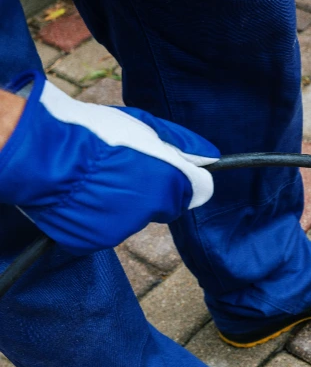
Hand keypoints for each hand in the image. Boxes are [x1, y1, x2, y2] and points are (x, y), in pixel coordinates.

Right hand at [0, 71, 218, 254]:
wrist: (42, 153)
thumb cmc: (93, 133)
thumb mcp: (144, 126)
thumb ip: (182, 144)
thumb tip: (212, 157)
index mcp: (170, 181)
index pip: (196, 190)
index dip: (179, 177)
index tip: (164, 169)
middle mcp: (153, 209)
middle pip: (165, 205)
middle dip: (151, 191)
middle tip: (121, 169)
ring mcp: (124, 228)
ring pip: (134, 218)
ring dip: (121, 203)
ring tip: (95, 179)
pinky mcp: (97, 240)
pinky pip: (105, 228)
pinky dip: (97, 217)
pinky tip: (82, 195)